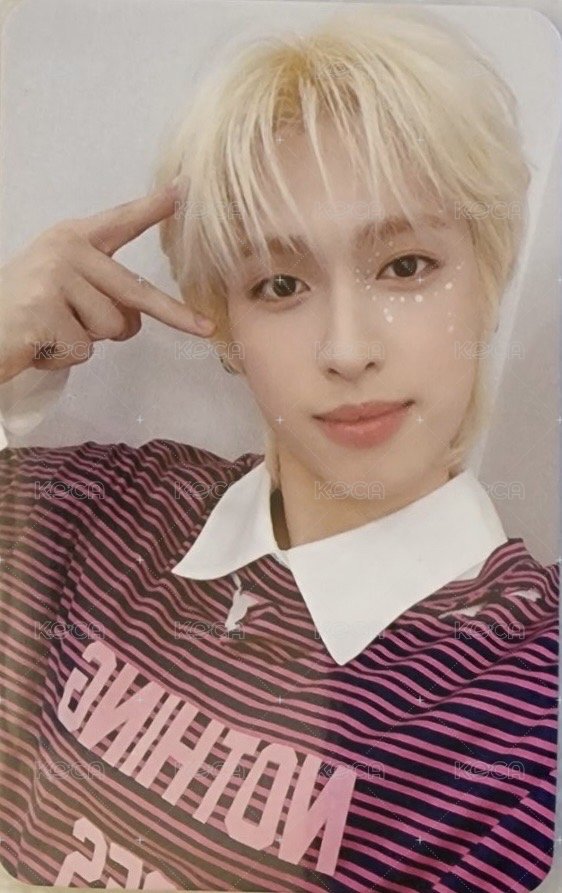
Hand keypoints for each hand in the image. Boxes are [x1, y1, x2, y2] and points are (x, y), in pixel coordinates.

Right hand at [0, 183, 215, 383]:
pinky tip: (39, 344)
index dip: (152, 208)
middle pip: (135, 291)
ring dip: (88, 341)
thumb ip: (101, 288)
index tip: (184, 190)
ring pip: (113, 328)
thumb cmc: (25, 311)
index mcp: (73, 239)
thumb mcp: (63, 287)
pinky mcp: (44, 311)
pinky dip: (64, 357)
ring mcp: (54, 278)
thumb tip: (137, 316)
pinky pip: (84, 348)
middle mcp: (66, 251)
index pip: (120, 222)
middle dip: (175, 315)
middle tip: (206, 330)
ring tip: (53, 331)